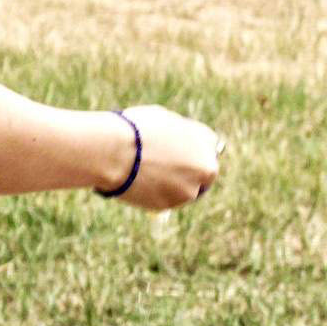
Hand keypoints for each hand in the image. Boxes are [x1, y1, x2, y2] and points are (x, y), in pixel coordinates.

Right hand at [106, 105, 222, 210]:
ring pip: (186, 189)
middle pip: (205, 173)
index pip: (209, 146)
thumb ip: (178, 133)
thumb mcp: (163, 120)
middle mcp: (205, 166)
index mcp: (205, 139)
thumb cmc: (135, 130)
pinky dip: (157, 194)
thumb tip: (177, 141)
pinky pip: (166, 200)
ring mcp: (189, 189)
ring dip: (174, 185)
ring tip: (147, 173)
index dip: (194, 149)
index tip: (184, 153)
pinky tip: (140, 182)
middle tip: (173, 171)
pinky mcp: (171, 205)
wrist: (117, 152)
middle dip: (192, 172)